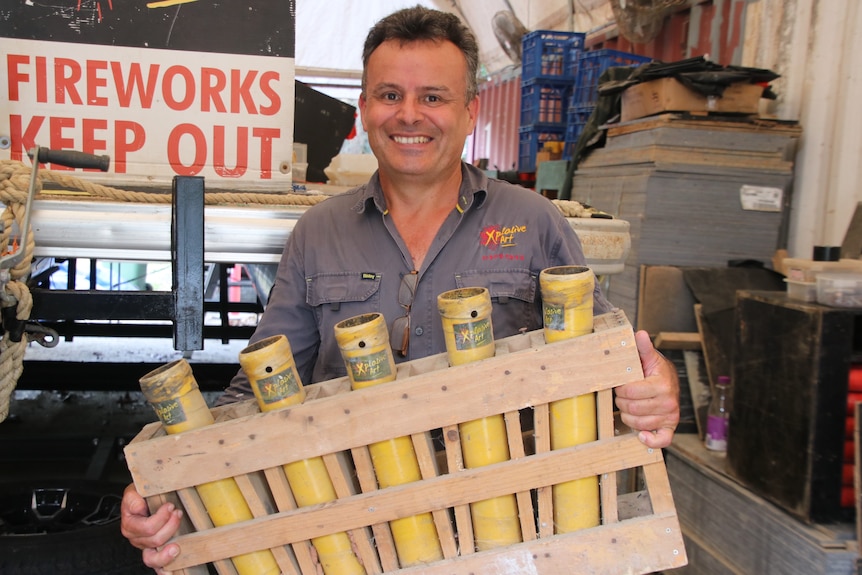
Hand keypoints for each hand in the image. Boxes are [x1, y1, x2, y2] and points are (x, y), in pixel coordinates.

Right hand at [120, 483, 183, 573]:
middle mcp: (137, 539)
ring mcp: (146, 548)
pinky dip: (164, 571)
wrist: (146, 498)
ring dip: (167, 552)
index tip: (170, 506)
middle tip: (177, 513)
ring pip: (154, 559)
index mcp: (130, 525)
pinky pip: (157, 567)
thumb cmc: (142, 495)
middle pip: (154, 541)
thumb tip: (138, 507)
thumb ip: (134, 497)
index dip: (161, 518)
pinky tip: (171, 572)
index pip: (147, 528)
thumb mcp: (135, 490)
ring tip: (177, 545)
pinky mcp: (155, 552)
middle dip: (170, 526)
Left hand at [614, 330, 679, 448]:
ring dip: (629, 417)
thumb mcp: (649, 358)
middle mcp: (669, 402)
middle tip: (623, 397)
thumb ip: (643, 348)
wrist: (670, 383)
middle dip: (622, 403)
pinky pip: (661, 440)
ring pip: (639, 424)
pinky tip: (641, 435)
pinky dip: (650, 440)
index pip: (630, 392)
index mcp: (662, 384)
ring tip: (629, 408)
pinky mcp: (670, 427)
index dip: (621, 390)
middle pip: (632, 409)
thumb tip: (640, 334)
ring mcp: (670, 416)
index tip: (621, 385)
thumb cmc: (655, 372)